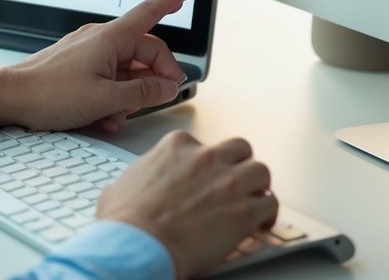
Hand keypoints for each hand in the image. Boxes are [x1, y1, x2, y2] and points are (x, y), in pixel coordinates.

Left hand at [0, 0, 188, 131]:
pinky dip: (112, 96)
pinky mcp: (78, 65)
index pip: (148, 13)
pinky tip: (105, 116)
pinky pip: (107, 77)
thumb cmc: (50, 93)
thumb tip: (168, 87)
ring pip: (125, 68)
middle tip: (162, 96)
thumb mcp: (106, 99)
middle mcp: (101, 39)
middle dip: (155, 76)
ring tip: (118, 114)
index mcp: (111, 38)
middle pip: (143, 51)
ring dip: (130, 93)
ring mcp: (88, 52)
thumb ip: (143, 93)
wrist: (11, 97)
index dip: (169, 0)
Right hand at [96, 131, 278, 279]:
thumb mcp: (118, 187)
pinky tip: (261, 223)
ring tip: (254, 200)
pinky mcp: (244, 211)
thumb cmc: (127, 222)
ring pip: (261, 171)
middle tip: (236, 182)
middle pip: (239, 149)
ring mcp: (228, 182)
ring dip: (258, 186)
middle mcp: (206, 157)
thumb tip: (125, 189)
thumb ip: (134, 179)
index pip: (202, 144)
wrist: (139, 244)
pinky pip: (271, 204)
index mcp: (176, 146)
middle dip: (240, 165)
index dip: (207, 163)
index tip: (206, 177)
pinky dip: (269, 214)